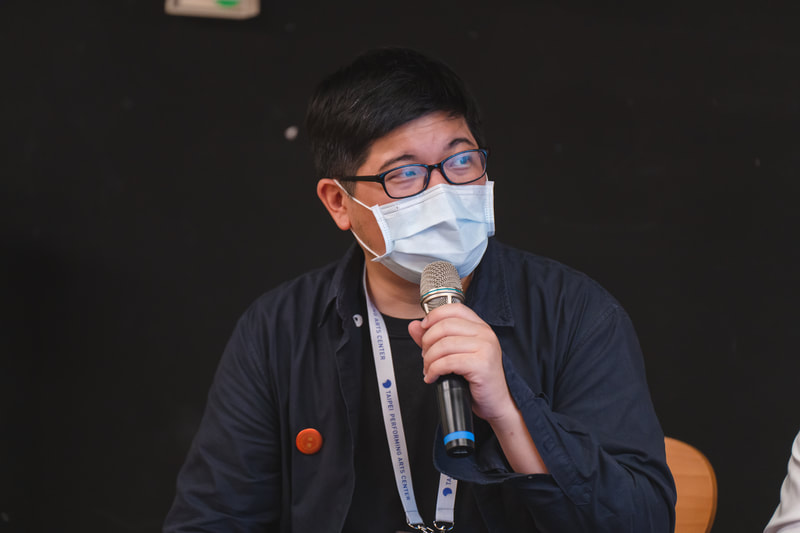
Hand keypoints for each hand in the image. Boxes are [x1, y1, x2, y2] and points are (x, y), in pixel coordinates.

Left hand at [408, 303, 515, 422]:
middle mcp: (485, 333)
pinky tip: (432, 377)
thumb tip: (413, 325)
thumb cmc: (477, 379)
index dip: (434, 315)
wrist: (496, 402)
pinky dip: (434, 370)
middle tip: (425, 357)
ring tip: (428, 369)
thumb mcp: (454, 354)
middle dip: (427, 342)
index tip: (423, 327)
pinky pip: (448, 362)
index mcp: (480, 327)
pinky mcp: (481, 364)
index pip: (454, 308)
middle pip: (445, 326)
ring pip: (444, 345)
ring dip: (429, 359)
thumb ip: (433, 338)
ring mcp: (486, 347)